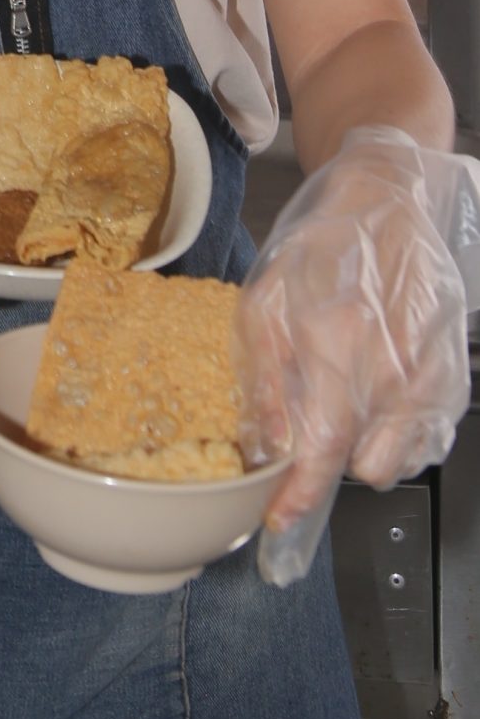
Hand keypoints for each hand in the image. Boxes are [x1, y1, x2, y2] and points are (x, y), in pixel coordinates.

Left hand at [237, 127, 478, 584]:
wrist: (387, 198)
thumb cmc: (321, 243)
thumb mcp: (265, 297)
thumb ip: (265, 378)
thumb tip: (263, 447)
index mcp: (337, 340)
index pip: (324, 447)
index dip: (301, 495)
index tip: (281, 520)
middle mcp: (393, 365)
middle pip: (366, 466)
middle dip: (333, 460)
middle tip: (314, 424)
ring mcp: (431, 372)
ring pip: (401, 458)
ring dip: (370, 447)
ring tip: (349, 399)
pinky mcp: (454, 374)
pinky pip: (429, 438)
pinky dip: (402, 433)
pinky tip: (380, 394)